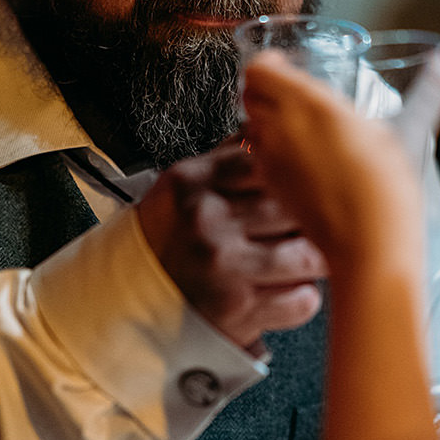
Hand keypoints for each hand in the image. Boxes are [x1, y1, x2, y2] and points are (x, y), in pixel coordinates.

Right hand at [135, 139, 327, 351]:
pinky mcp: (239, 310)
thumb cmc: (167, 242)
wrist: (127, 299)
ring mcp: (224, 267)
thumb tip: (272, 128)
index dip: (295, 178)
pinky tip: (281, 290)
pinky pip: (302, 298)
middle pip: (295, 208)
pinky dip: (301, 297)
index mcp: (194, 184)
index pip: (268, 162)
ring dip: (312, 260)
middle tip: (310, 228)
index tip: (302, 188)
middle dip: (311, 220)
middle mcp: (207, 222)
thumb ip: (230, 158)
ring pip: (309, 255)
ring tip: (296, 261)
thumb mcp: (184, 188)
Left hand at [240, 50, 421, 266]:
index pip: (261, 67)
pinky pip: (257, 155)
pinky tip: (300, 157)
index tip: (288, 65)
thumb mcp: (410, 132)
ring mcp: (272, 160)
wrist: (369, 247)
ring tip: (295, 123)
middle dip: (264, 87)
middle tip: (290, 92)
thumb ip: (430, 89)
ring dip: (264, 117)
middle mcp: (283, 128)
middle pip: (248, 92)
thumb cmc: (389, 190)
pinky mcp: (273, 187)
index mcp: (312, 105)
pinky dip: (269, 148)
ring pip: (249, 123)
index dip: (270, 62)